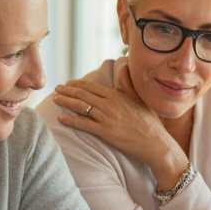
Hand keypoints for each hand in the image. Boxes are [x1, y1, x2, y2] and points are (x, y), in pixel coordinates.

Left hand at [53, 65, 188, 187]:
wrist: (155, 143)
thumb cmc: (149, 122)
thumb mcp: (139, 99)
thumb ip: (128, 84)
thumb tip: (123, 66)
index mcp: (117, 95)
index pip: (92, 87)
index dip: (77, 84)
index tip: (68, 84)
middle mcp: (110, 104)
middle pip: (83, 94)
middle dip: (67, 91)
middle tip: (56, 89)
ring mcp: (107, 118)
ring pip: (81, 107)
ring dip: (66, 102)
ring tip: (55, 100)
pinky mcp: (105, 132)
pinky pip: (83, 124)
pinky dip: (71, 121)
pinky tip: (61, 119)